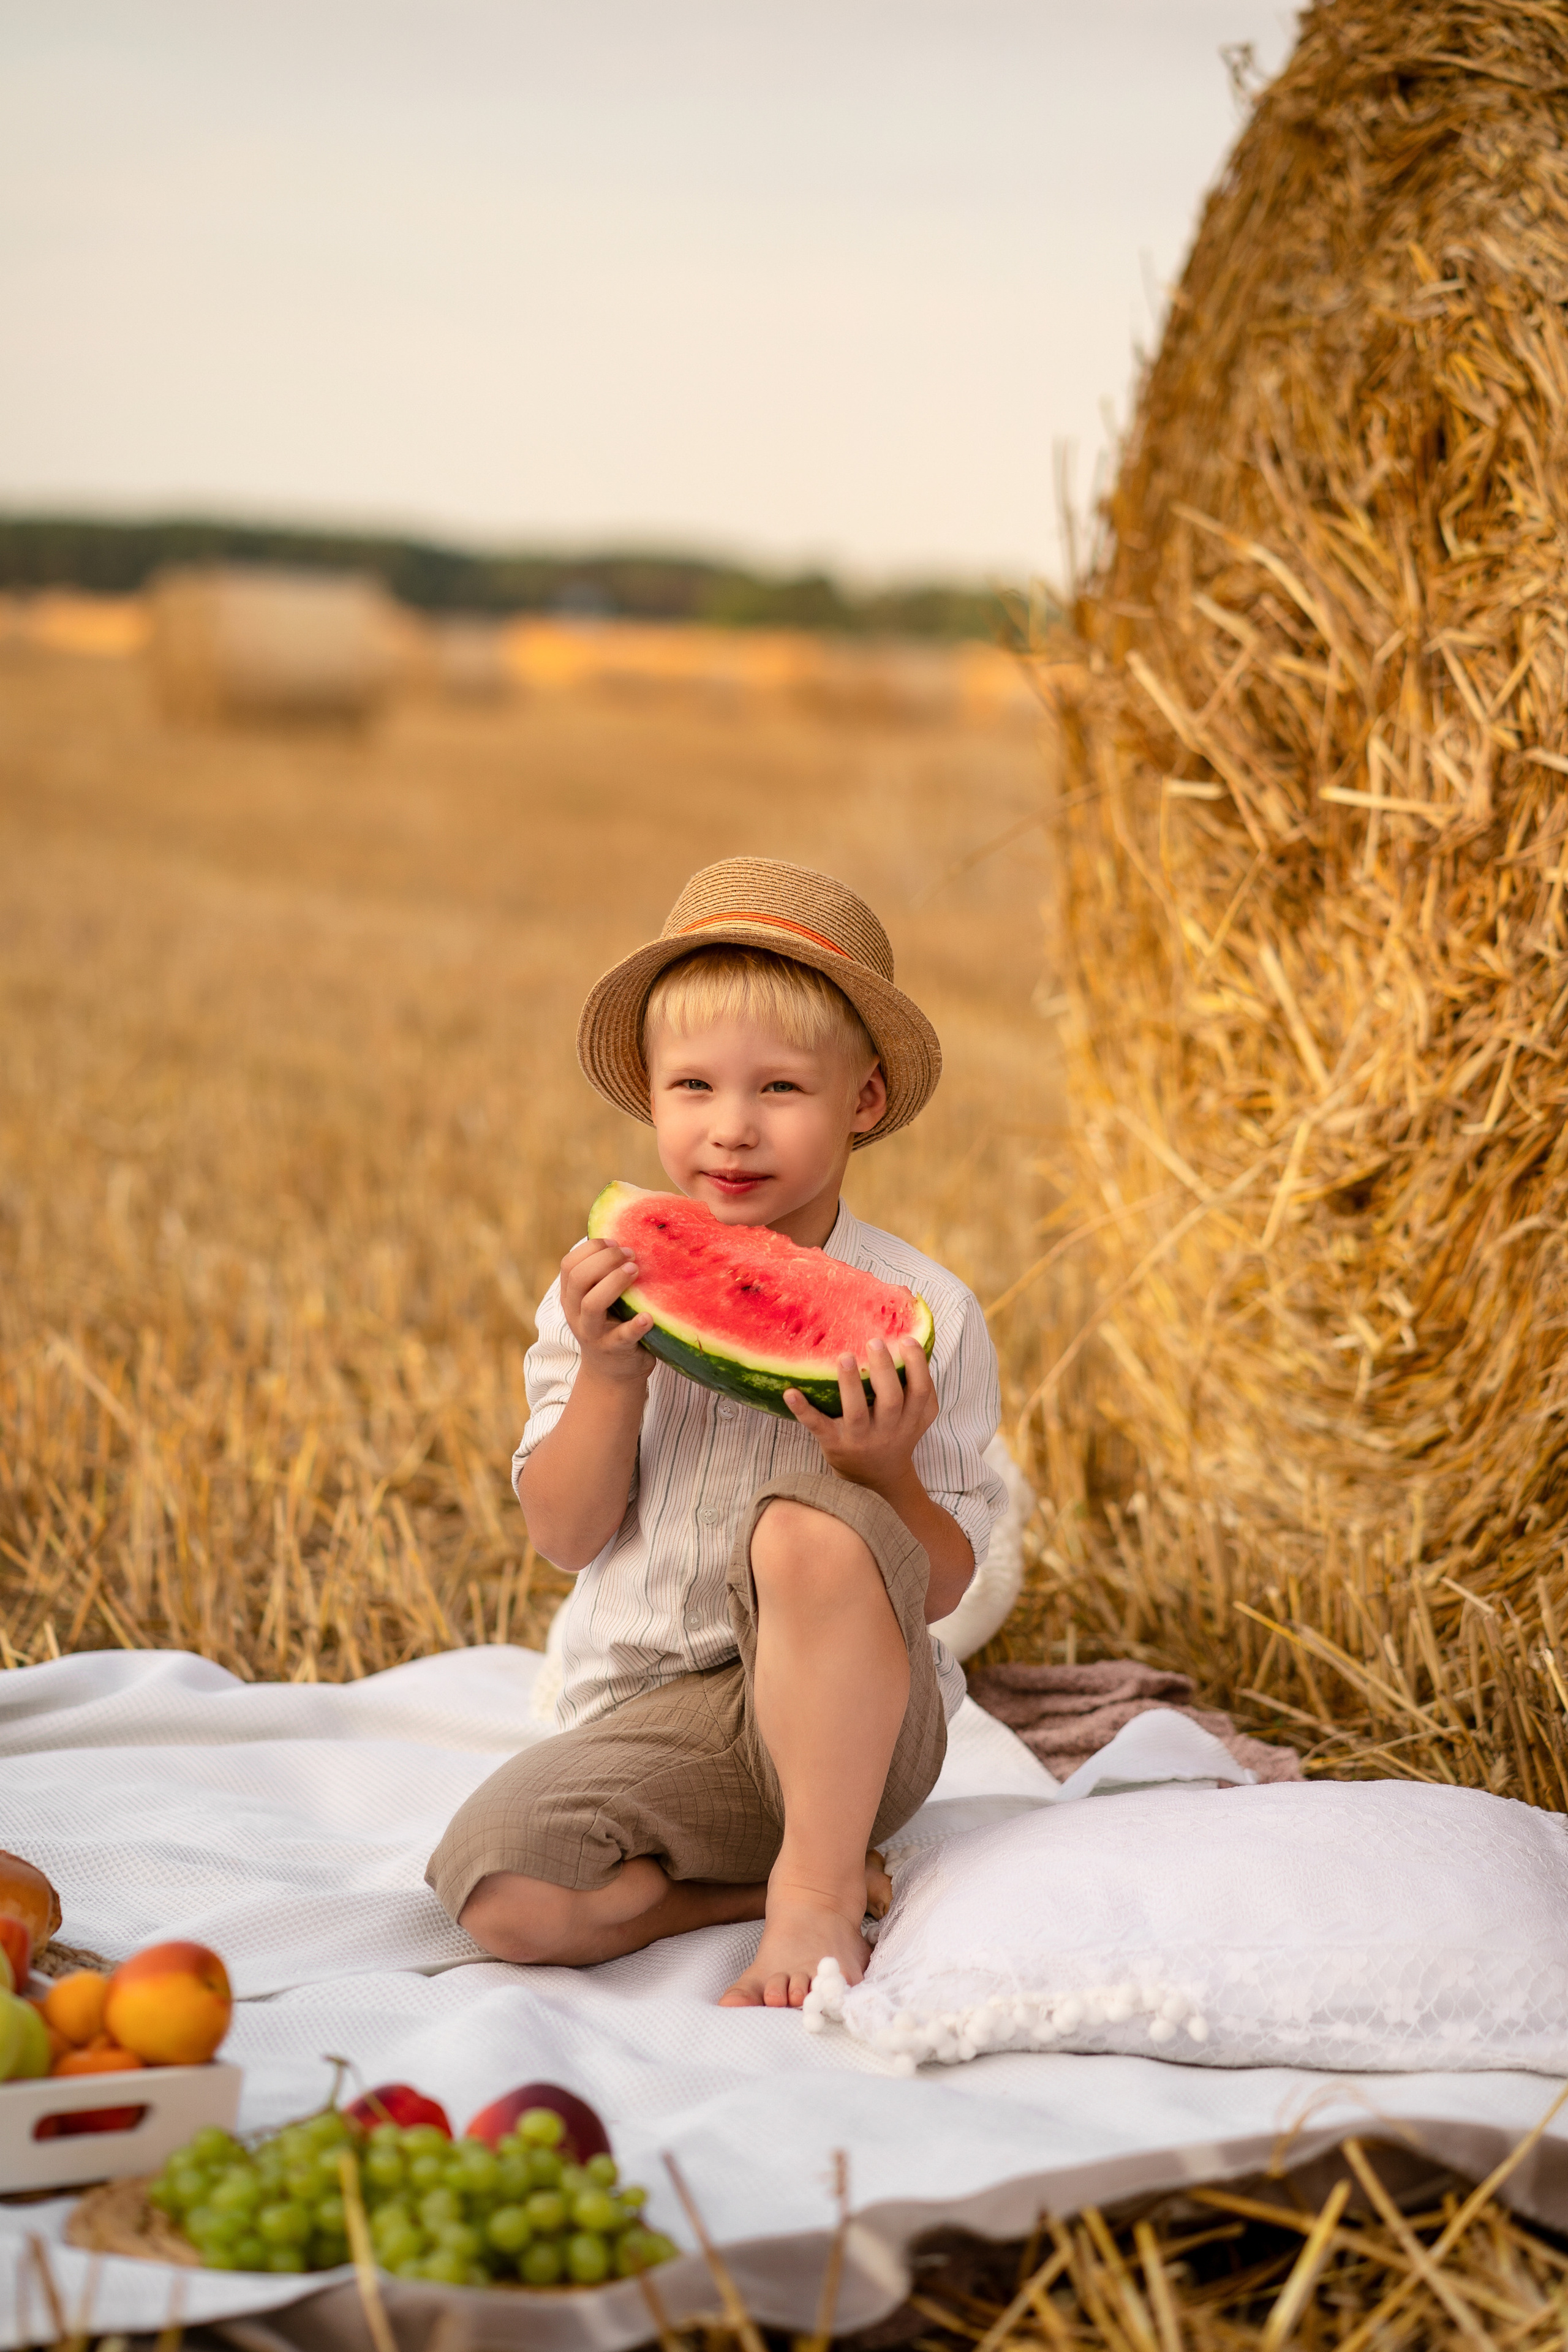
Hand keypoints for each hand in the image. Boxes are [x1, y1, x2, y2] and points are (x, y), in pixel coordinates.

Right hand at [558, 1238, 656, 1387]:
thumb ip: (603, 1275)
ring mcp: (592, 1333)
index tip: (615, 1242)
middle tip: (630, 1255)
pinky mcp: (614, 1350)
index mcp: (571, 1297)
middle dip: (604, 1260)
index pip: (569, 1264)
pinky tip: (648, 1317)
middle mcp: (576, 1314)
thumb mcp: (599, 1299)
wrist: (613, 1373)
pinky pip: (621, 1337)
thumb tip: (626, 1237)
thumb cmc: (612, 1324)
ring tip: (635, 1271)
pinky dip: (635, 1325)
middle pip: (578, 1279)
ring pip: (592, 1304)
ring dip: (614, 1283)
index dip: (591, 1248)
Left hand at [783, 1338, 937, 1495]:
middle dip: (884, 1370)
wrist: (876, 1481)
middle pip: (891, 1399)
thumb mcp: (916, 1418)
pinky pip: (818, 1426)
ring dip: (850, 1385)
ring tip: (845, 1357)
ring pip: (857, 1413)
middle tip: (874, 1342)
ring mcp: (859, 1439)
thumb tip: (914, 1342)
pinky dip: (803, 1410)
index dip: (917, 1365)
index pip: (921, 1391)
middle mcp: (888, 1430)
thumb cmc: (895, 1435)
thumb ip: (920, 1388)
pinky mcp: (833, 1444)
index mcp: (911, 1419)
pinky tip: (790, 1392)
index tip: (906, 1339)